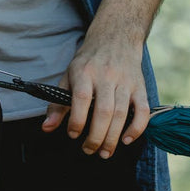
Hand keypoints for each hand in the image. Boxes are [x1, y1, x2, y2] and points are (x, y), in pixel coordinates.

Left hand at [41, 28, 149, 157]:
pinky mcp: (140, 86)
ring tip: (105, 152)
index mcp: (85, 72)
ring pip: (122, 113)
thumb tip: (47, 128)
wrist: (116, 37)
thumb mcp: (69, 75)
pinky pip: (142, 110)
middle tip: (89, 150)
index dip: (77, 120)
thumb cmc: (89, 61)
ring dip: (113, 138)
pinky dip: (137, 128)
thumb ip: (57, 103)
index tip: (73, 135)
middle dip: (96, 136)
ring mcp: (125, 81)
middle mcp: (106, 76)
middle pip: (104, 111)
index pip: (82, 98)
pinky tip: (126, 140)